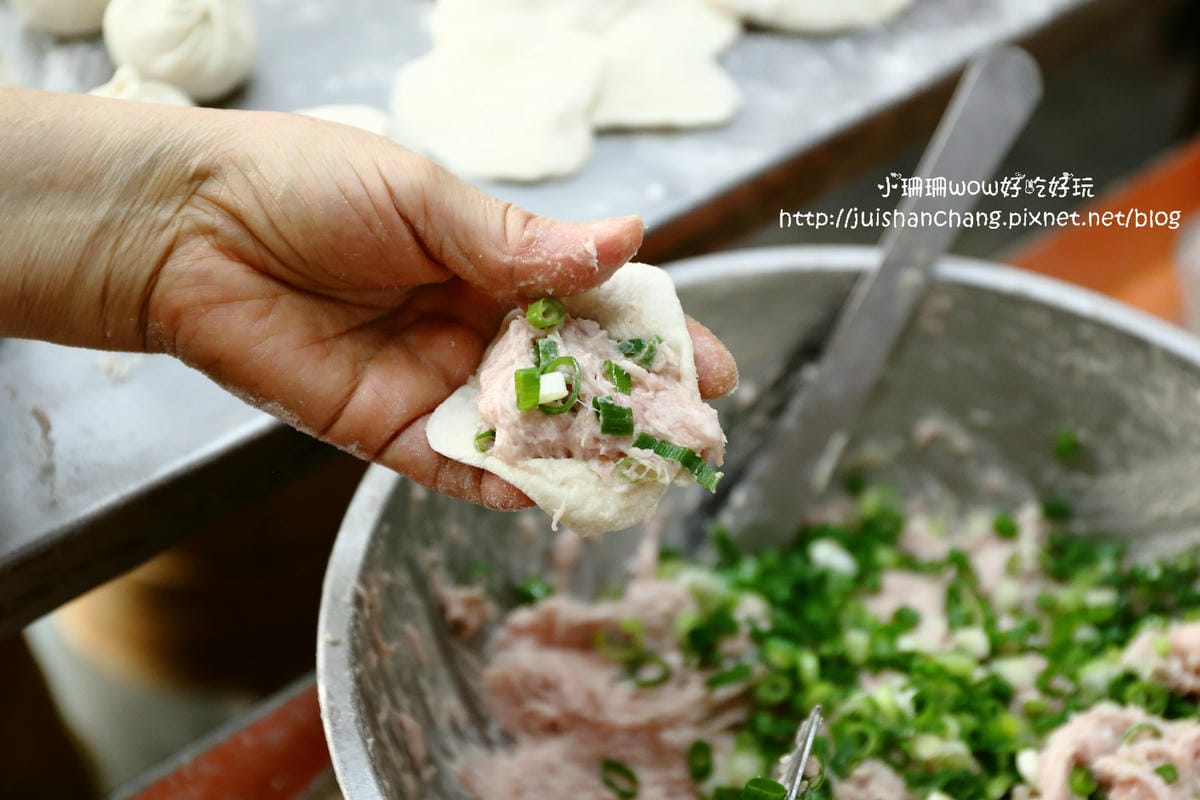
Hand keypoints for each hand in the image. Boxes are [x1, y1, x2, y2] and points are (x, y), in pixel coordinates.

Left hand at [133, 110, 737, 508]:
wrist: (188, 230)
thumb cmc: (306, 186)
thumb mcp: (425, 199)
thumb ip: (522, 241)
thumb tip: (630, 238)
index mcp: (492, 262)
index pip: (593, 305)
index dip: (653, 337)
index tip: (713, 366)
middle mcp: (473, 327)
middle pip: (572, 377)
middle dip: (634, 408)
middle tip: (693, 438)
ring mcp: (434, 383)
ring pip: (525, 429)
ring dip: (582, 453)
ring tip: (641, 475)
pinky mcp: (386, 431)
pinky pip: (456, 469)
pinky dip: (503, 487)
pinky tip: (548, 497)